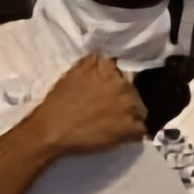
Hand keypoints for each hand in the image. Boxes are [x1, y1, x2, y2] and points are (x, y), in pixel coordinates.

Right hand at [24, 55, 147, 158]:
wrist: (52, 131)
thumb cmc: (59, 102)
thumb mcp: (73, 72)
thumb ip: (94, 62)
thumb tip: (109, 59)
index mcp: (109, 69)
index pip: (122, 71)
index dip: (116, 82)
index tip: (108, 91)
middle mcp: (123, 84)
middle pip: (133, 90)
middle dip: (124, 98)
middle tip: (109, 109)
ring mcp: (129, 107)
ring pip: (140, 109)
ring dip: (131, 115)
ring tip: (115, 123)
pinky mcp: (130, 129)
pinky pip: (142, 129)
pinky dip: (133, 132)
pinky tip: (121, 134)